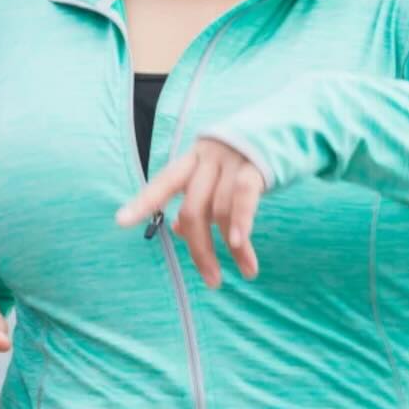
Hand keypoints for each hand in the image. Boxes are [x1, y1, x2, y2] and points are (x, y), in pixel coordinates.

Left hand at [116, 138, 264, 289]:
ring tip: (247, 272)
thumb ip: (198, 199)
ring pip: (220, 210)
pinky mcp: (257, 165)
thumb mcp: (218, 175)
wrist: (288, 127)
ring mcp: (232, 159)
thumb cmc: (247, 160)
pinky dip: (240, 221)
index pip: (162, 182)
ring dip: (234, 248)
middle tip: (212, 281)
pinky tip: (239, 244)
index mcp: (192, 159)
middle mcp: (207, 157)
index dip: (142, 202)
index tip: (120, 221)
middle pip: (192, 208)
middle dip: (199, 248)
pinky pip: (243, 196)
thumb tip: (177, 229)